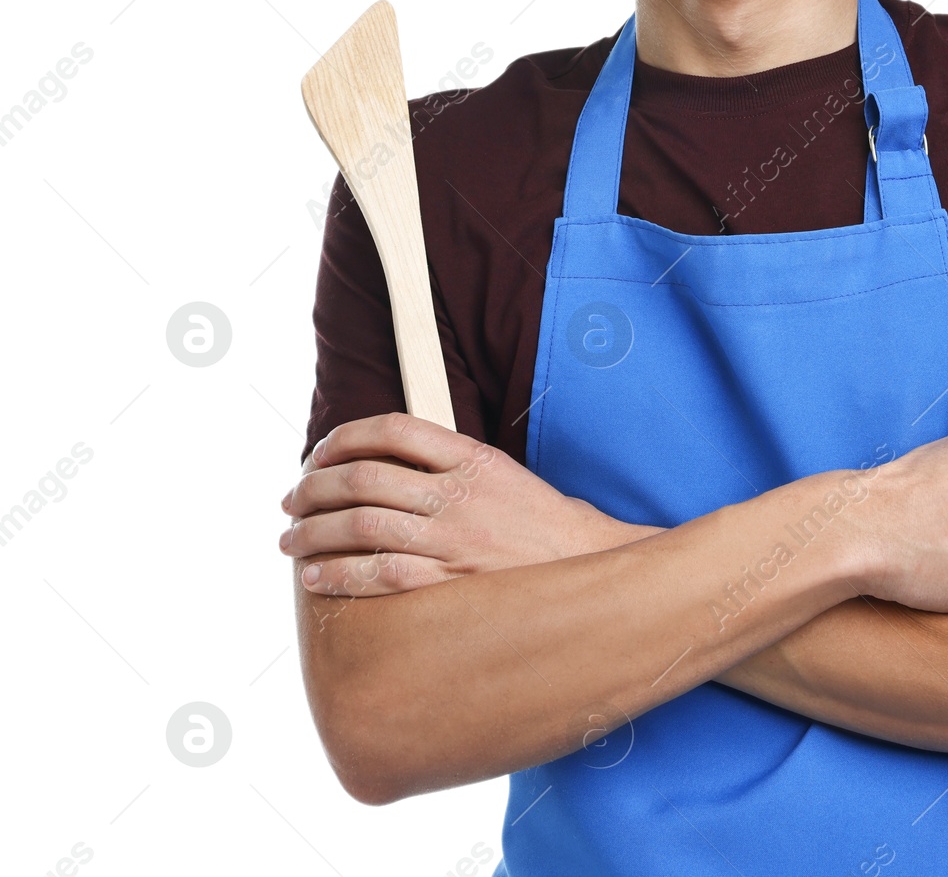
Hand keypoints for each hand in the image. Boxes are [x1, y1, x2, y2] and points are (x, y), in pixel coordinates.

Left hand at [280, 412, 657, 596]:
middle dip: (315, 488)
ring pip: (362, 527)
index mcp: (473, 458)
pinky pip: (380, 575)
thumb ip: (451, 464)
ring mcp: (454, 540)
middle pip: (364, 479)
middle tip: (292, 499)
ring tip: (291, 540)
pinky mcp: (451, 583)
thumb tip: (387, 464)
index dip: (345, 438)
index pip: (394, 430)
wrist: (590, 567)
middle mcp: (459, 494)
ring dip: (314, 532)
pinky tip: (317, 577)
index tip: (319, 453)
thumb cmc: (544, 524)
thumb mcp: (504, 474)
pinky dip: (339, 575)